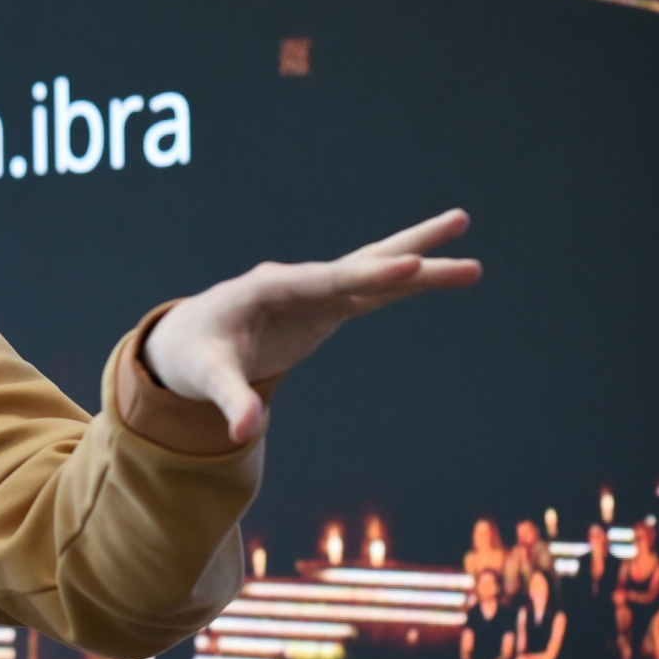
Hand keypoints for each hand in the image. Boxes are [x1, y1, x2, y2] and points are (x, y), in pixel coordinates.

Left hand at [143, 208, 481, 444]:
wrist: (187, 343)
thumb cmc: (194, 356)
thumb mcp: (207, 378)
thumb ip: (231, 400)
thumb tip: (246, 431)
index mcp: (265, 288)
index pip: (323, 280)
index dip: (365, 275)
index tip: (407, 265)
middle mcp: (295, 281)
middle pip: (360, 264)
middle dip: (409, 251)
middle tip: (459, 227)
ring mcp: (313, 292)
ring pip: (374, 273)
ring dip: (420, 263)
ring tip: (471, 259)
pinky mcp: (324, 308)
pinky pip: (372, 294)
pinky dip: (404, 285)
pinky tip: (437, 275)